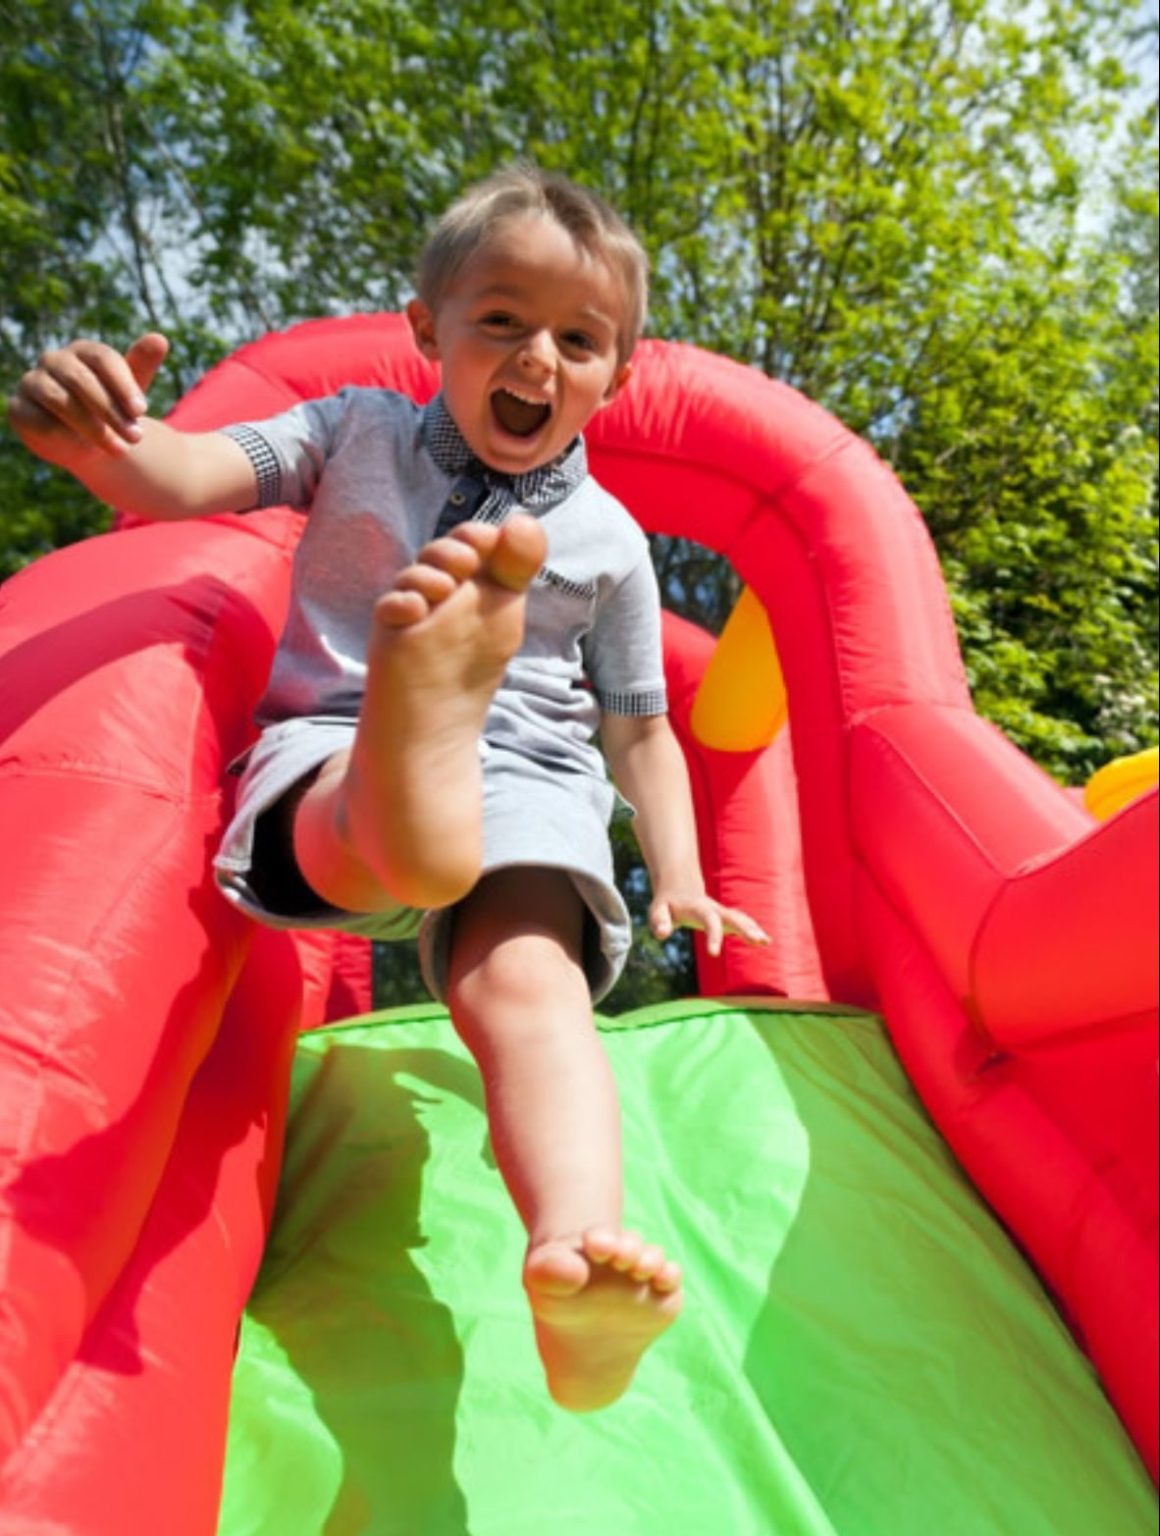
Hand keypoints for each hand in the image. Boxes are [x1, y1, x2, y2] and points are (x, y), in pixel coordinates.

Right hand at [8, 333, 168, 467]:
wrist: (84, 441)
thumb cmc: (110, 410)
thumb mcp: (130, 391)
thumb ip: (142, 365)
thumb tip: (160, 339)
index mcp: (83, 351)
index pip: (102, 358)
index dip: (123, 384)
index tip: (142, 411)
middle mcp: (54, 361)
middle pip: (81, 380)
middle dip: (111, 411)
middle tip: (136, 437)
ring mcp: (33, 383)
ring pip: (61, 400)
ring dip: (93, 428)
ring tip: (120, 450)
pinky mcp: (20, 409)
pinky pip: (41, 421)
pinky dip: (66, 437)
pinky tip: (86, 451)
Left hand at [649, 890, 769, 956]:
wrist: (678, 886)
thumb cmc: (666, 904)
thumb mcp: (657, 911)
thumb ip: (659, 921)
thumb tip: (662, 934)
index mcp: (697, 908)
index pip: (708, 921)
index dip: (713, 936)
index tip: (714, 954)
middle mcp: (713, 909)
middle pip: (731, 917)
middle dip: (745, 928)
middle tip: (757, 940)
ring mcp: (721, 912)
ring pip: (740, 918)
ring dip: (753, 929)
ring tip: (765, 941)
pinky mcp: (725, 918)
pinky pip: (741, 922)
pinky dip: (753, 929)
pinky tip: (765, 941)